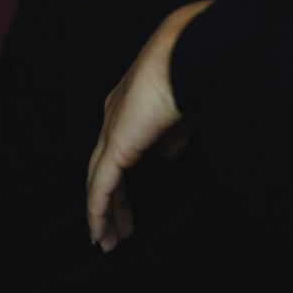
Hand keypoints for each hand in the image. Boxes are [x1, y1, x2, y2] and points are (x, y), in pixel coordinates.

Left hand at [86, 0, 212, 251]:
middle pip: (105, 165)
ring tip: (108, 240)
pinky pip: (101, 186)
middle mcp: (116, 113)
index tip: (131, 200)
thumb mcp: (186, 108)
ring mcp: (113, 128)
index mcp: (131, 100)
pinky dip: (98, 211)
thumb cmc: (194, 70)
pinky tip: (99, 233)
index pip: (119, 145)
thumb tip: (168, 154)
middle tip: (116, 230)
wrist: (187, 52)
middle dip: (111, 200)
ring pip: (99, 179)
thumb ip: (176, 132)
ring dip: (105, 212)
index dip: (123, 175)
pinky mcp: (116, 144)